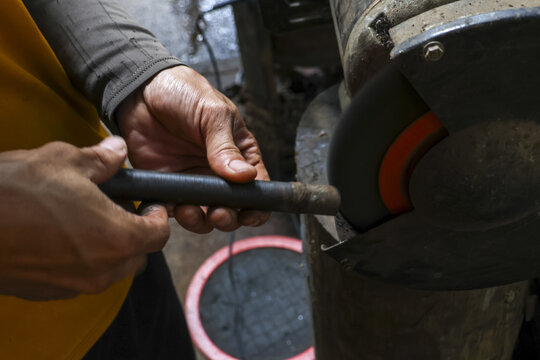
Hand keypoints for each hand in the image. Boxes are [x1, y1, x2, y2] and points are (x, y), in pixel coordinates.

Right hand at [0, 137, 168, 300]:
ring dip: (111, 248)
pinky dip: (84, 260)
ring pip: (112, 270)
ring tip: (87, 219)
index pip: (159, 234)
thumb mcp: (62, 161)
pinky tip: (62, 236)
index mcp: (117, 238)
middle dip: (136, 234)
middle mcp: (102, 270)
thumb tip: (118, 150)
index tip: (150, 204)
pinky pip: (82, 278)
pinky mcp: (49, 292)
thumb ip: (101, 159)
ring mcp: (75, 286)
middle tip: (118, 210)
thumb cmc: (14, 192)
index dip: (159, 216)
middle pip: (139, 255)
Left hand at [117, 65, 269, 232]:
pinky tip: (172, 205)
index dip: (257, 206)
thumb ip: (226, 147)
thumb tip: (245, 176)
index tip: (249, 213)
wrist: (142, 89)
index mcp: (240, 155)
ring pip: (204, 217)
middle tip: (219, 213)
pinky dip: (174, 215)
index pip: (257, 188)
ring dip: (201, 221)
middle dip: (228, 218)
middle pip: (232, 210)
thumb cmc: (186, 93)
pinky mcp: (168, 186)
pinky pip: (174, 210)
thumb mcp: (213, 114)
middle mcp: (219, 173)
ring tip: (191, 211)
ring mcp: (194, 181)